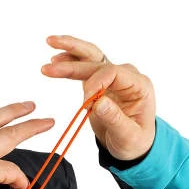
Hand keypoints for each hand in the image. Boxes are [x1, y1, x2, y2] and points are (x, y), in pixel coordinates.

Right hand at [41, 35, 155, 160]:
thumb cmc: (135, 141)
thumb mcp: (128, 135)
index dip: (95, 84)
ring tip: (50, 44)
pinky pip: (85, 66)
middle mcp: (126, 76)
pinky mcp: (100, 82)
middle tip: (51, 65)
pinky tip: (56, 59)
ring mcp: (113, 77)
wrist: (134, 144)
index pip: (113, 72)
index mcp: (138, 85)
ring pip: (89, 58)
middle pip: (97, 60)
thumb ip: (115, 118)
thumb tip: (98, 102)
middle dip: (72, 61)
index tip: (85, 103)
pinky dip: (70, 61)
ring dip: (69, 52)